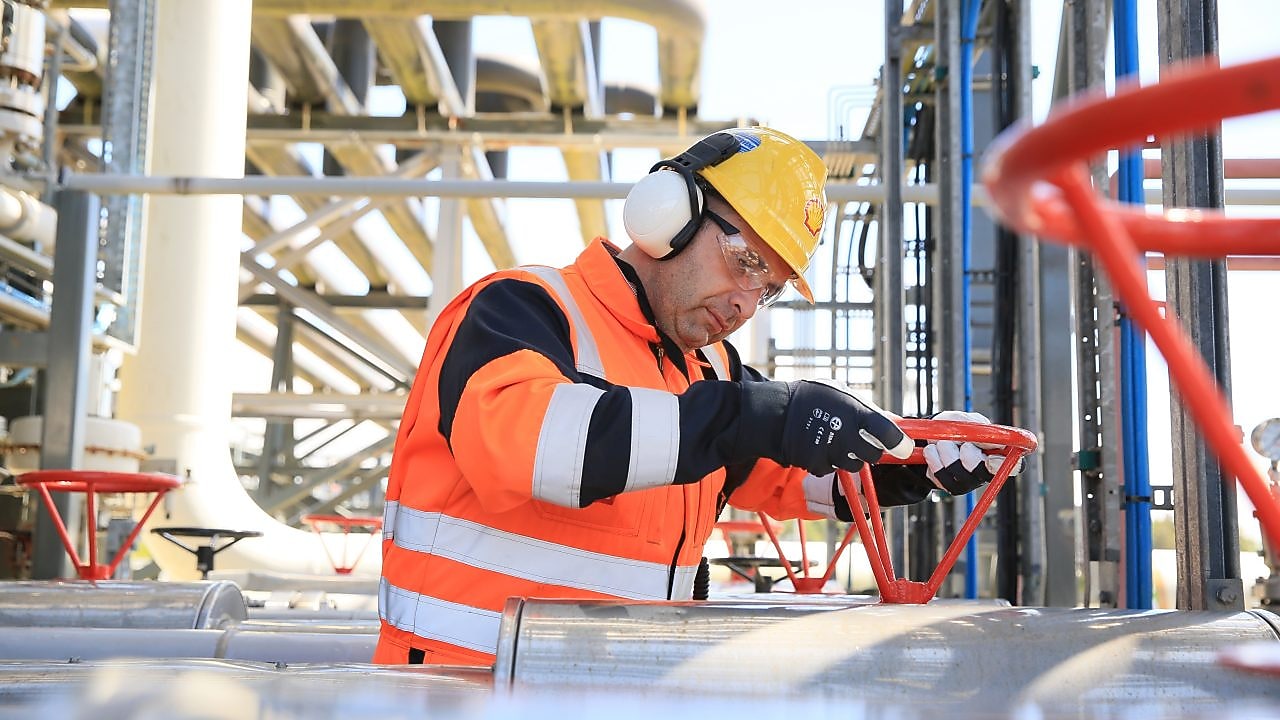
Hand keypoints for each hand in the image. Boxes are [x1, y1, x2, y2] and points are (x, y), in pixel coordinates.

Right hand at [782, 379, 912, 475]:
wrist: (775, 414)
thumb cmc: (812, 398)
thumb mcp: (843, 394)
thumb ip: (870, 410)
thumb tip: (896, 423)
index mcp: (855, 412)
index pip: (889, 433)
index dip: (900, 443)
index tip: (904, 447)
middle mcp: (845, 434)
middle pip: (875, 455)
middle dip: (872, 450)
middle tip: (860, 439)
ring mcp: (831, 452)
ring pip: (855, 465)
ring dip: (850, 457)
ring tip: (835, 439)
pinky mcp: (818, 466)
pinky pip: (834, 469)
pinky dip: (830, 461)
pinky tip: (820, 446)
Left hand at [922, 411, 1022, 494]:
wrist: (929, 435)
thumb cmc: (954, 427)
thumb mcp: (966, 420)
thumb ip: (978, 427)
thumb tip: (990, 437)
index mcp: (997, 453)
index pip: (1014, 466)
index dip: (1003, 463)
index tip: (990, 457)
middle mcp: (985, 470)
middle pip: (984, 473)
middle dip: (970, 456)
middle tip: (962, 443)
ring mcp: (967, 480)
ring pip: (960, 474)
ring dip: (947, 452)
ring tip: (942, 442)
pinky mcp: (949, 485)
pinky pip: (942, 477)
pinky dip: (934, 459)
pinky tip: (932, 450)